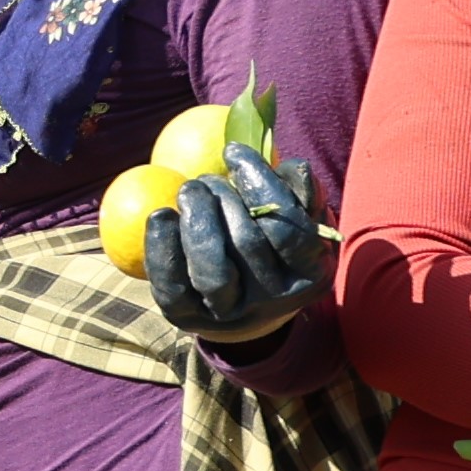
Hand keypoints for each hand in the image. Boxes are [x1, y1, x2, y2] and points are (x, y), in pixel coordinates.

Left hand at [145, 150, 328, 347]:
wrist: (246, 302)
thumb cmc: (272, 242)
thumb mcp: (297, 217)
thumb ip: (299, 191)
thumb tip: (294, 168)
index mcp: (309, 273)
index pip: (288, 228)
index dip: (259, 184)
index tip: (234, 152)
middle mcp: (273, 300)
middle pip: (247, 243)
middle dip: (223, 198)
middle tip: (207, 178)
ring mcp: (229, 314)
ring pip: (213, 273)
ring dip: (197, 221)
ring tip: (189, 190)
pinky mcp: (187, 317)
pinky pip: (172, 286)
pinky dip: (162, 247)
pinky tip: (161, 215)